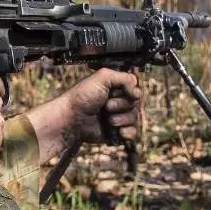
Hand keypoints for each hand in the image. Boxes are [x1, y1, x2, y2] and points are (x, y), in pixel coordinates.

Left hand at [25, 69, 142, 162]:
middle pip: (135, 103)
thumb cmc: (82, 97)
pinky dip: (126, 131)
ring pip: (134, 117)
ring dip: (122, 118)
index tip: (129, 93)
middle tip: (107, 106)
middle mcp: (117, 101)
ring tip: (108, 119)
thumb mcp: (103, 77)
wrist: (72, 119)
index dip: (133, 92)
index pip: (135, 88)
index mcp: (114, 87)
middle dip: (123, 105)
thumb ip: (124, 78)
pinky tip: (117, 130)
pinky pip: (131, 132)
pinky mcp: (116, 131)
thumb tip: (138, 92)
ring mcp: (117, 116)